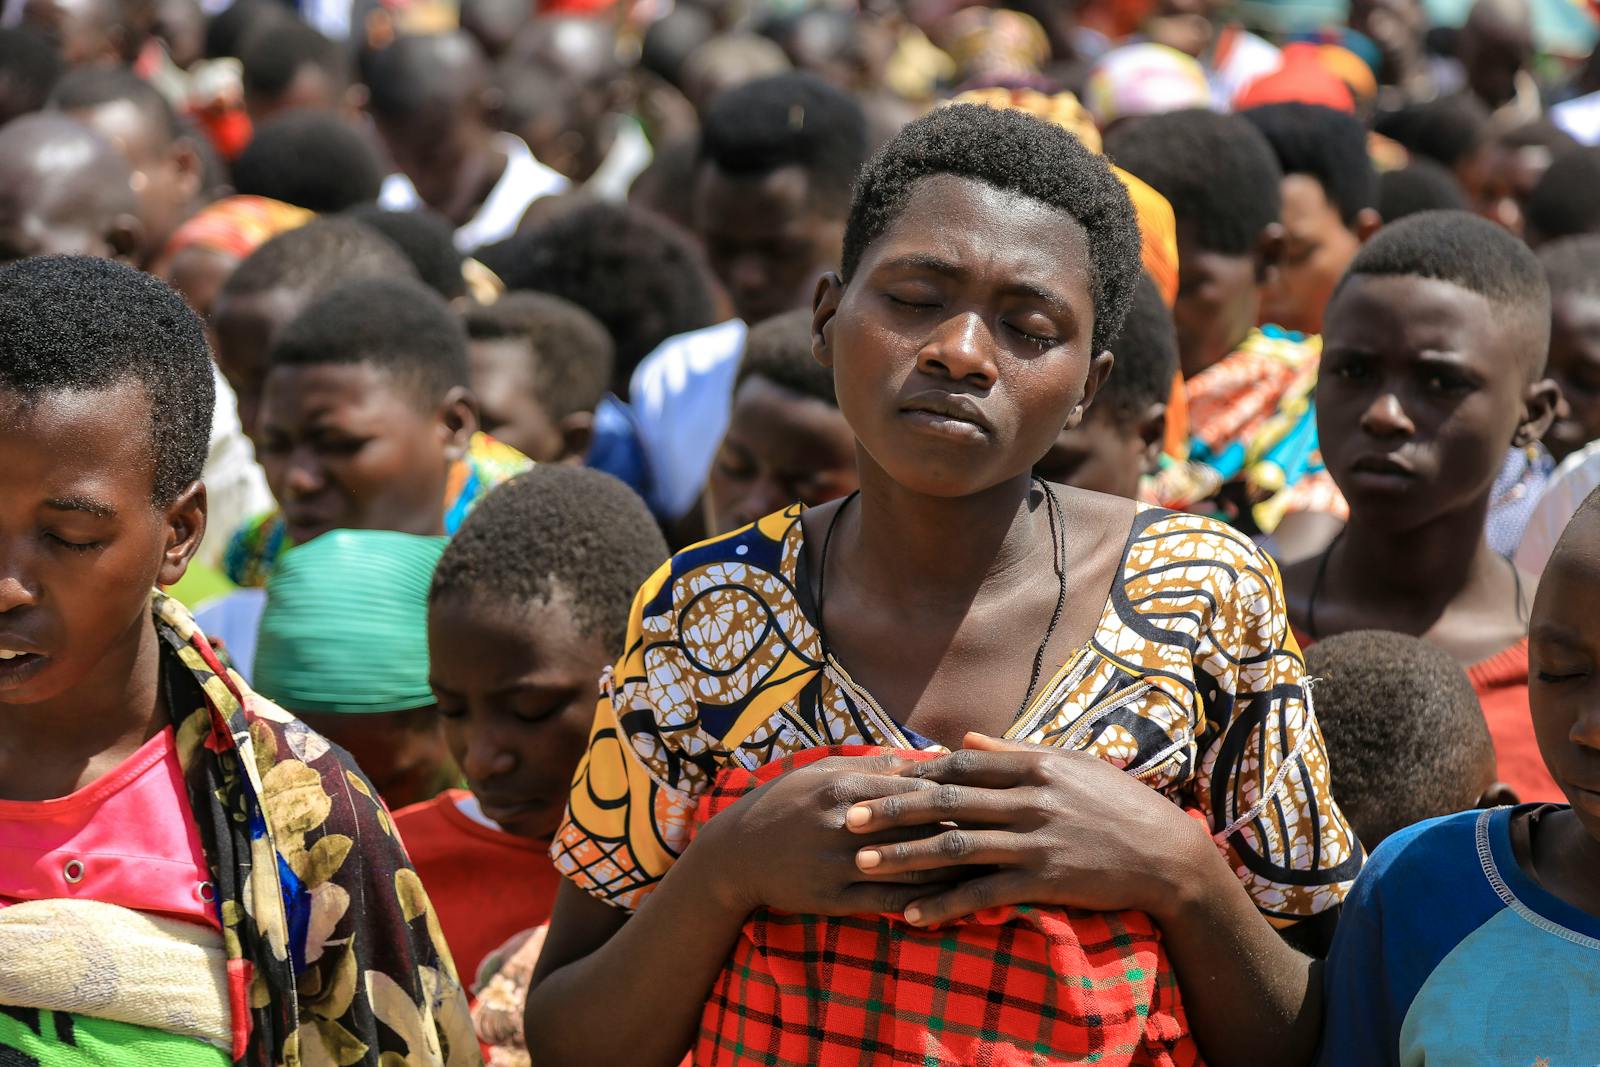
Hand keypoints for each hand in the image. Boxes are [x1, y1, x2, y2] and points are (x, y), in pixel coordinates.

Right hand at [699, 752, 970, 919]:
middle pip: (918, 826)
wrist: (736, 854)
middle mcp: (845, 823)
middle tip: (1009, 831)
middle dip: (967, 829)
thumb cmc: (786, 804)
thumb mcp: (823, 772)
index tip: (995, 793)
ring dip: (954, 869)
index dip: (958, 791)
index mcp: (846, 787)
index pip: (914, 787)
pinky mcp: (835, 899)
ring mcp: (840, 864)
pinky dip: (923, 903)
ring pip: (909, 866)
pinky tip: (953, 905)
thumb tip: (926, 754)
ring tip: (996, 869)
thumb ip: (874, 764)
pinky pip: (887, 902)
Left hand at [843, 734, 1215, 927]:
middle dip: (892, 809)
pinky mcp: (1043, 880)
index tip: (876, 776)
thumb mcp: (1069, 764)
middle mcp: (1029, 799)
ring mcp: (1035, 840)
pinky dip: (945, 903)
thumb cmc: (1117, 804)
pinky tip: (912, 914)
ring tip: (863, 864)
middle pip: (946, 802)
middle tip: (849, 818)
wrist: (1167, 854)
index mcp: (1033, 766)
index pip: (960, 765)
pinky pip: (983, 893)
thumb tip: (965, 737)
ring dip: (904, 856)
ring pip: (955, 845)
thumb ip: (1013, 752)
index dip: (914, 772)